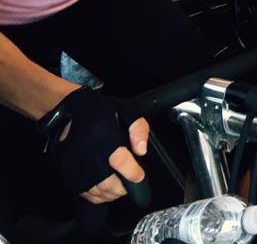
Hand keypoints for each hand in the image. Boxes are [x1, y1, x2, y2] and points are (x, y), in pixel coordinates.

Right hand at [39, 87, 147, 203]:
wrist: (67, 109)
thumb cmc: (98, 111)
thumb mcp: (126, 111)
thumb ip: (139, 130)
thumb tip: (141, 150)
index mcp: (102, 134)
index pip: (119, 160)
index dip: (132, 172)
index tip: (139, 176)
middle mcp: (86, 151)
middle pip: (106, 181)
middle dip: (122, 188)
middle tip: (130, 184)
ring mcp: (74, 163)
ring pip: (94, 190)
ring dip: (110, 194)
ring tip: (119, 189)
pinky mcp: (66, 170)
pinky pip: (81, 191)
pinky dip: (95, 196)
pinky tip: (104, 191)